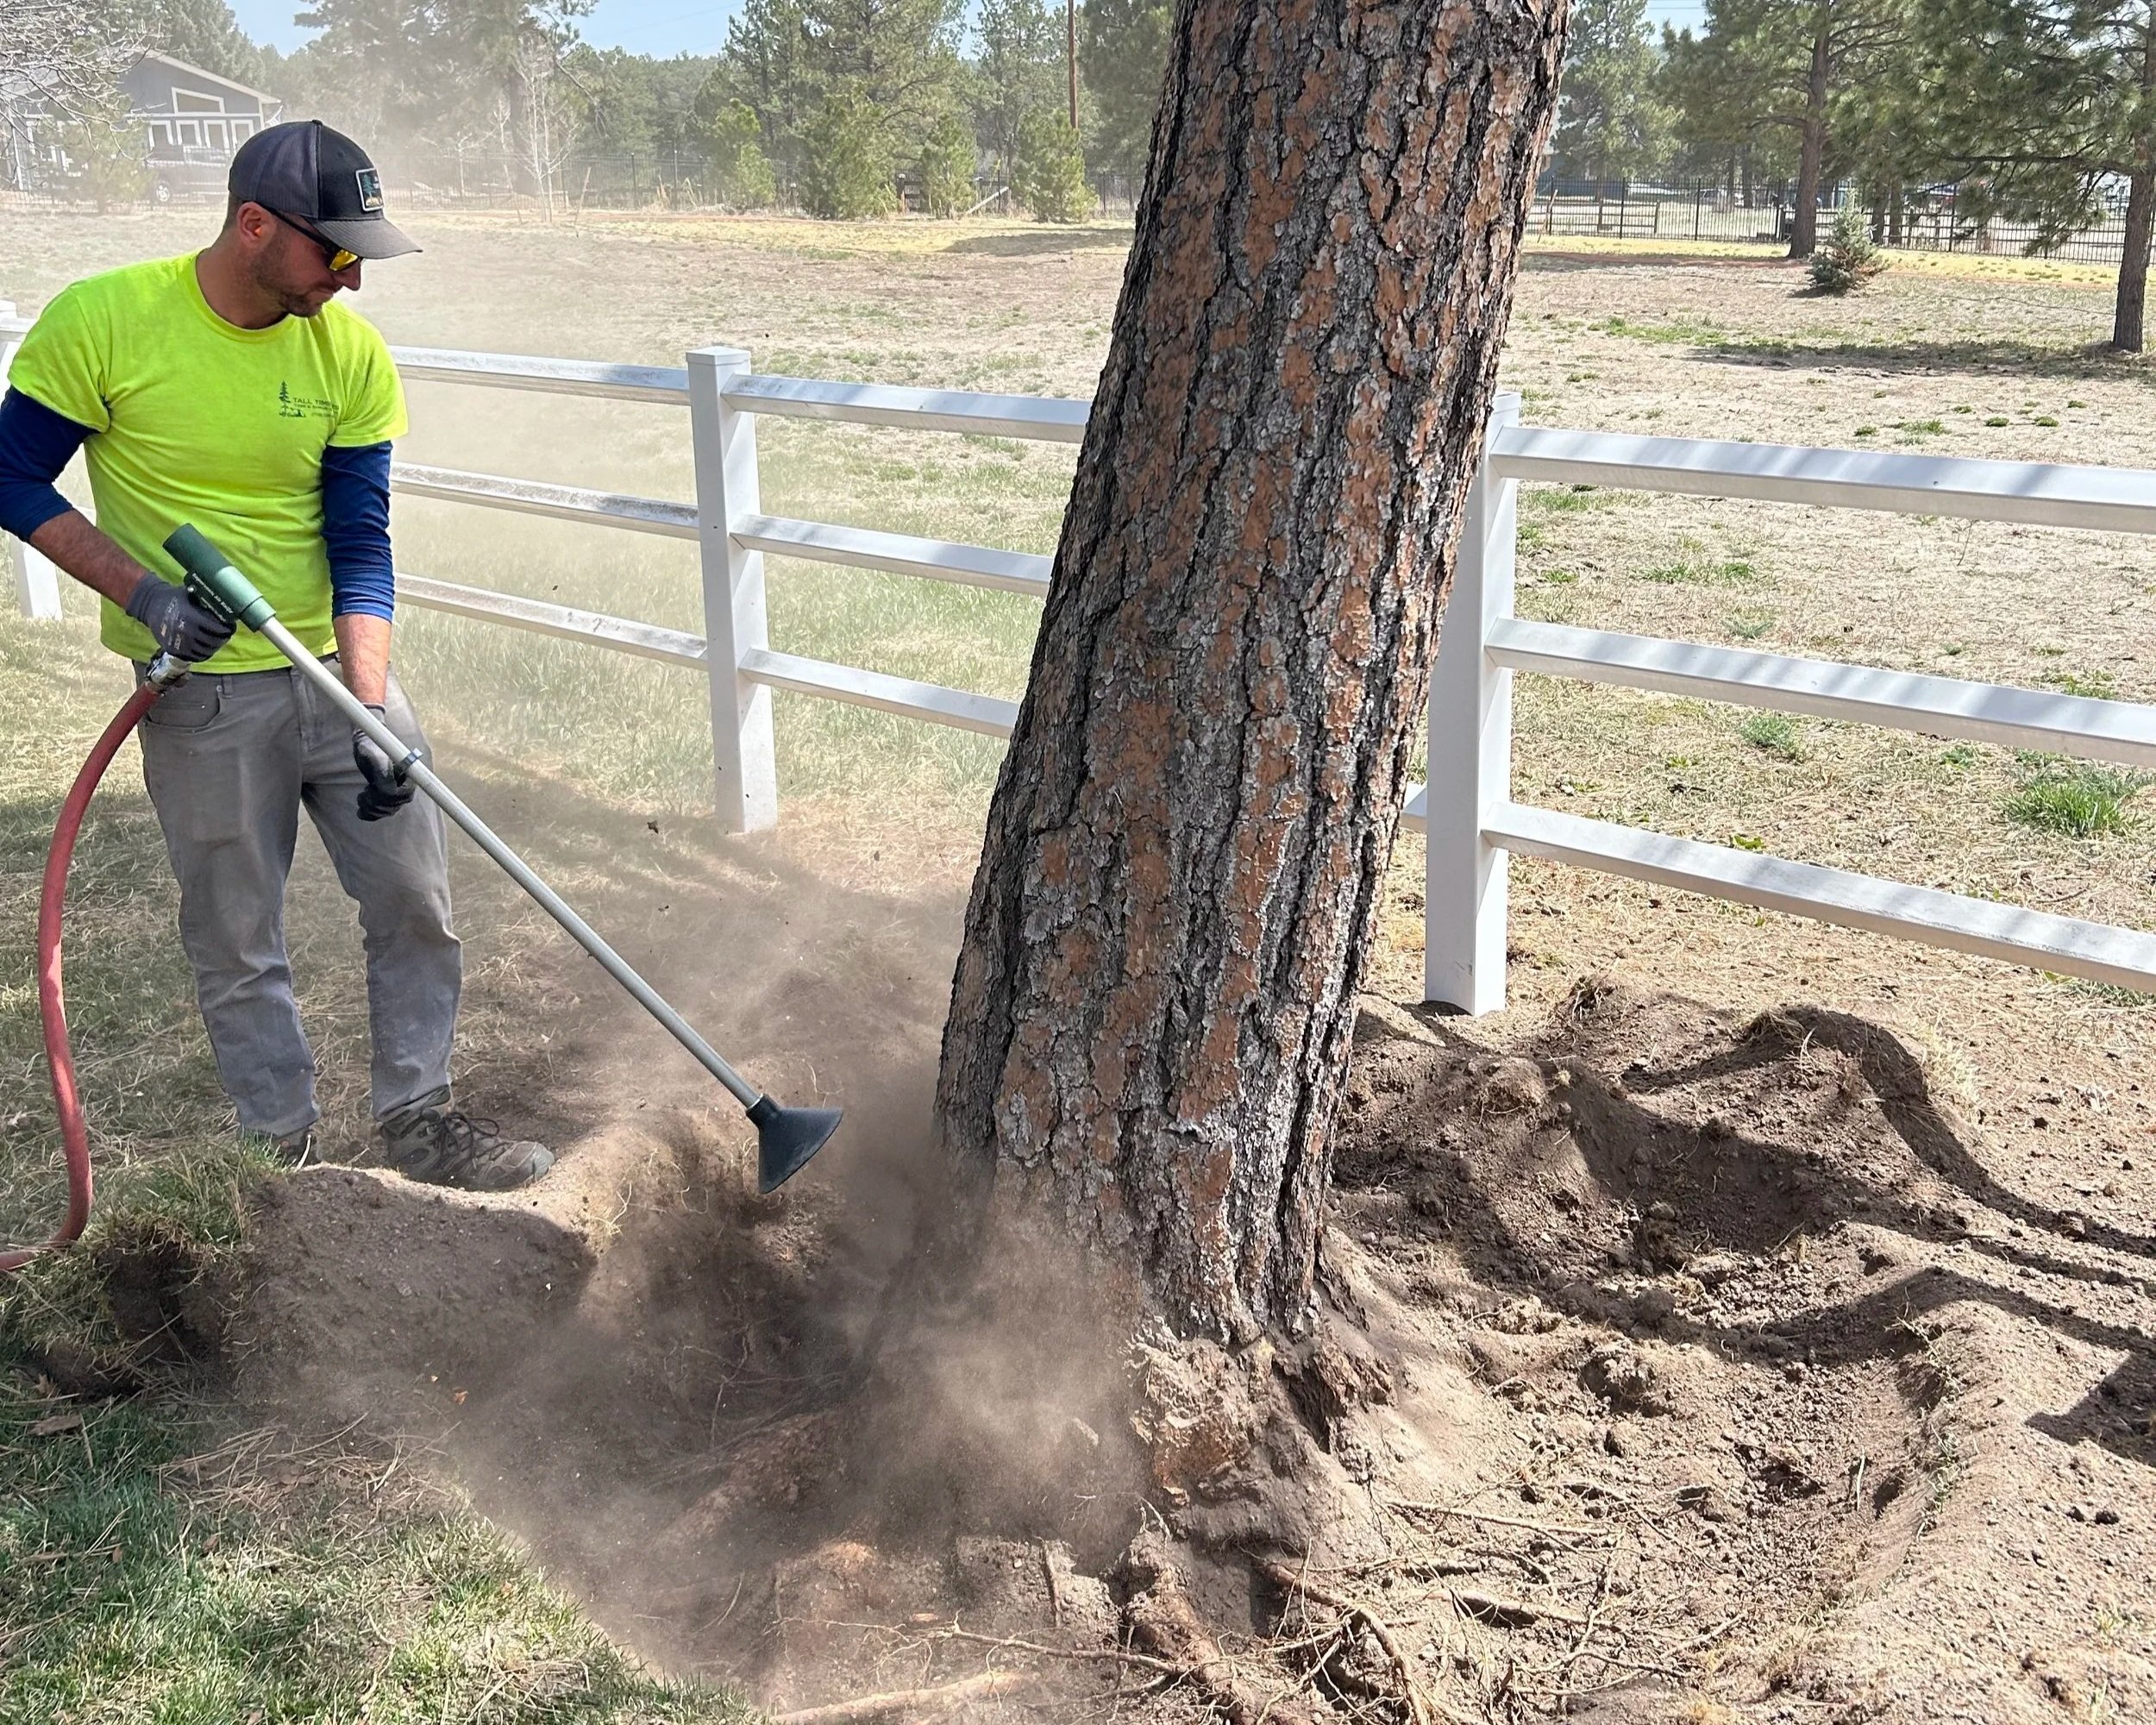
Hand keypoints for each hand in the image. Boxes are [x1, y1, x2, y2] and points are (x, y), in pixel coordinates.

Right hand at [124, 572, 234, 660]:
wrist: (150, 604)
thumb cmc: (174, 597)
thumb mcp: (191, 594)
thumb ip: (206, 602)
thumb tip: (227, 604)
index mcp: (192, 618)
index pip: (216, 628)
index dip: (227, 629)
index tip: (231, 627)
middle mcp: (186, 632)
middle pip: (213, 641)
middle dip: (223, 638)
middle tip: (226, 634)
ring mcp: (180, 643)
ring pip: (205, 651)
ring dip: (214, 647)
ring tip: (218, 641)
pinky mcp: (174, 650)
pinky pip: (194, 657)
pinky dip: (203, 654)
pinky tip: (207, 648)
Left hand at [354, 704, 414, 821]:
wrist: (367, 742)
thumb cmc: (372, 746)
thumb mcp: (375, 758)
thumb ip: (383, 773)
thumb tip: (389, 791)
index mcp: (409, 775)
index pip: (404, 796)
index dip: (389, 798)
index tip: (372, 790)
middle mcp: (405, 785)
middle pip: (395, 805)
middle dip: (377, 803)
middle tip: (363, 793)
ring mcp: (396, 792)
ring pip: (387, 811)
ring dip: (372, 809)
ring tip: (361, 797)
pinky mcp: (385, 796)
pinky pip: (381, 812)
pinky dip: (370, 814)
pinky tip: (360, 809)